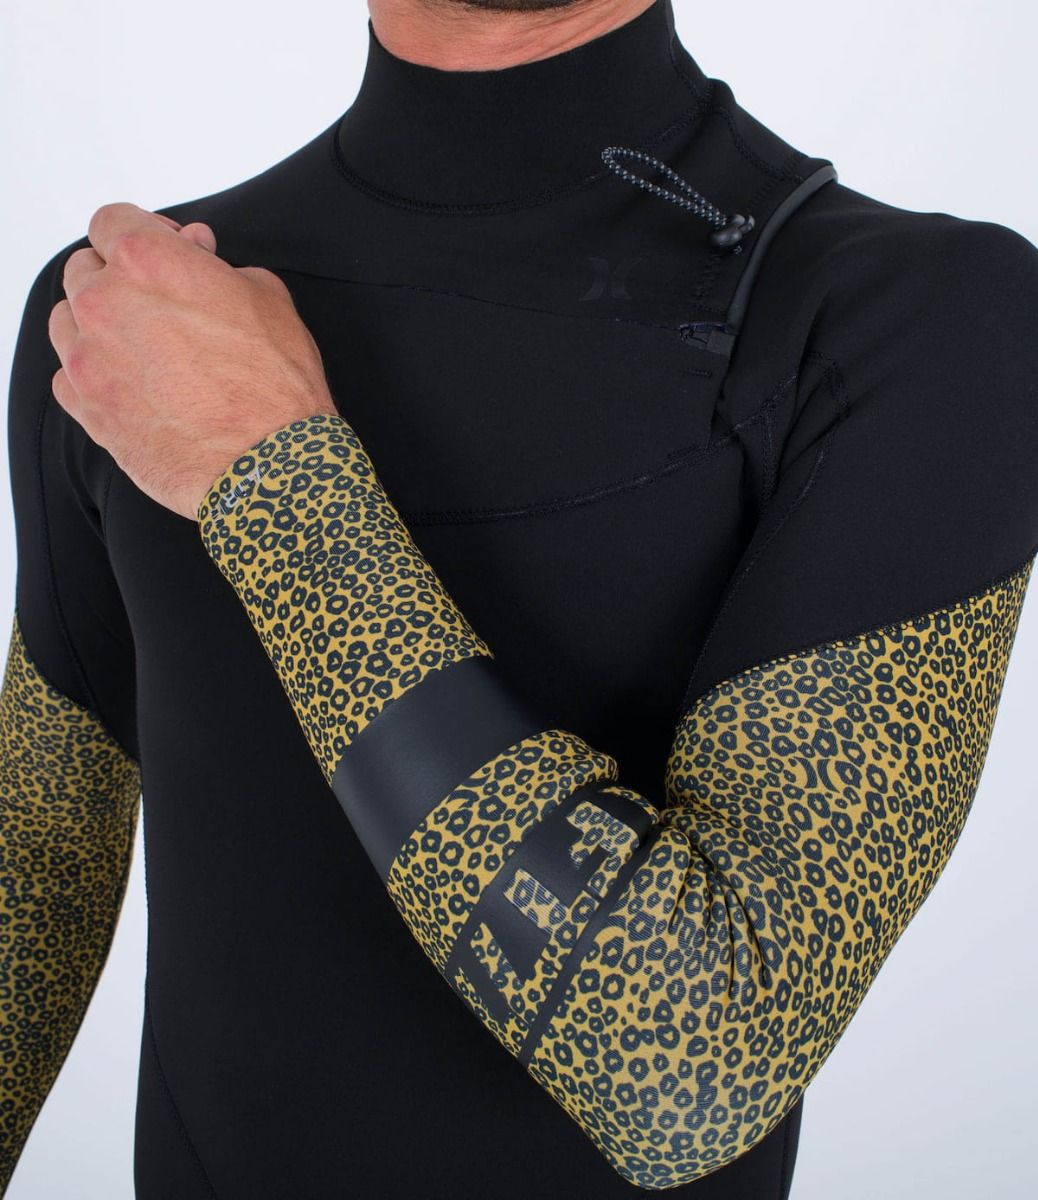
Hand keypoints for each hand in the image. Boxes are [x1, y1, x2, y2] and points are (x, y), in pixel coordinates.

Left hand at [47, 203, 336, 519]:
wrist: (270, 464)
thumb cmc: (276, 383)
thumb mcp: (269, 299)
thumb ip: (220, 266)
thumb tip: (197, 254)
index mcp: (148, 261)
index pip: (111, 221)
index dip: (142, 231)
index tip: (167, 252)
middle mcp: (106, 302)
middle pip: (83, 270)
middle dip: (119, 279)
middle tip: (160, 305)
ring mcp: (89, 359)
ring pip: (66, 322)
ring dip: (96, 325)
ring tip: (140, 347)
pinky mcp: (88, 409)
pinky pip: (67, 377)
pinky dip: (92, 375)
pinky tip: (130, 386)